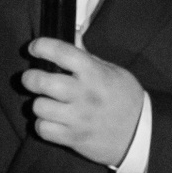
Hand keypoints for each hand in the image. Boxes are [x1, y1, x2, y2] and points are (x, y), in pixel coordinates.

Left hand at [21, 38, 144, 165]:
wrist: (141, 135)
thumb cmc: (126, 99)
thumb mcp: (113, 72)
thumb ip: (88, 56)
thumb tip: (72, 34)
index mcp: (94, 73)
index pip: (62, 52)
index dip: (42, 46)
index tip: (34, 48)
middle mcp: (83, 94)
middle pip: (42, 81)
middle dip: (30, 78)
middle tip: (32, 78)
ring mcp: (77, 118)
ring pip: (38, 107)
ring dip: (38, 104)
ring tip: (46, 103)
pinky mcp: (73, 138)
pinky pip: (43, 129)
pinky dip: (42, 125)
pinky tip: (50, 121)